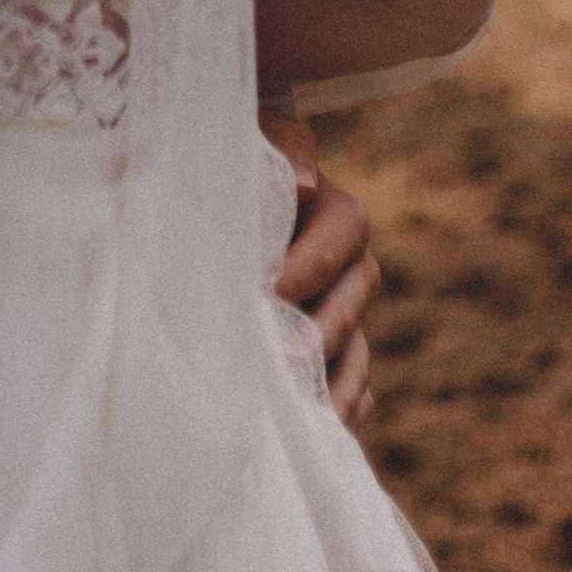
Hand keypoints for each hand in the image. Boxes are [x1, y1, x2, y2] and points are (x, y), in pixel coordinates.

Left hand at [261, 111, 381, 430]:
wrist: (218, 188)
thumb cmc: (230, 164)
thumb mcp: (248, 141)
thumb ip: (279, 151)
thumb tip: (306, 184)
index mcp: (338, 214)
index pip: (336, 246)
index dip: (303, 272)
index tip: (261, 296)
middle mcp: (352, 267)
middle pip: (349, 308)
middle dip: (313, 336)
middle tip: (273, 363)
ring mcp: (346, 313)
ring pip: (353, 355)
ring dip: (330, 386)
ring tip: (299, 417)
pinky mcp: (333, 352)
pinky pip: (350, 387)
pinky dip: (337, 408)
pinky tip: (317, 430)